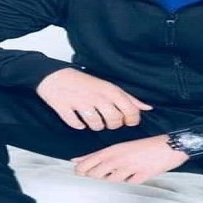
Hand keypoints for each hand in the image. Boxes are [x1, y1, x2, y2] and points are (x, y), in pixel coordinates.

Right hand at [36, 68, 152, 130]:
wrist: (54, 76)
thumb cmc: (85, 82)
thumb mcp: (109, 87)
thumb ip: (130, 99)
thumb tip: (148, 108)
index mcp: (110, 90)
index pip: (130, 111)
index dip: (130, 121)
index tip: (125, 121)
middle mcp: (97, 96)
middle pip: (114, 122)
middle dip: (112, 125)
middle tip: (106, 120)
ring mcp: (81, 102)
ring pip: (96, 126)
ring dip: (95, 126)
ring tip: (91, 118)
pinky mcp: (65, 108)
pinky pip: (77, 125)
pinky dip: (78, 125)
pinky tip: (77, 118)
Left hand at [71, 135, 188, 183]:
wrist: (168, 146)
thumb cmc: (144, 146)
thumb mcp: (120, 147)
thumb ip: (99, 156)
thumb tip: (78, 161)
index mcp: (112, 150)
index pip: (88, 162)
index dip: (81, 168)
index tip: (78, 171)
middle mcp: (118, 159)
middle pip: (96, 174)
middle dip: (97, 175)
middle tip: (104, 171)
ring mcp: (129, 168)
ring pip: (112, 180)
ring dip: (115, 178)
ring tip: (125, 170)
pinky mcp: (140, 177)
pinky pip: (129, 184)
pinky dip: (130, 181)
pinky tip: (135, 174)